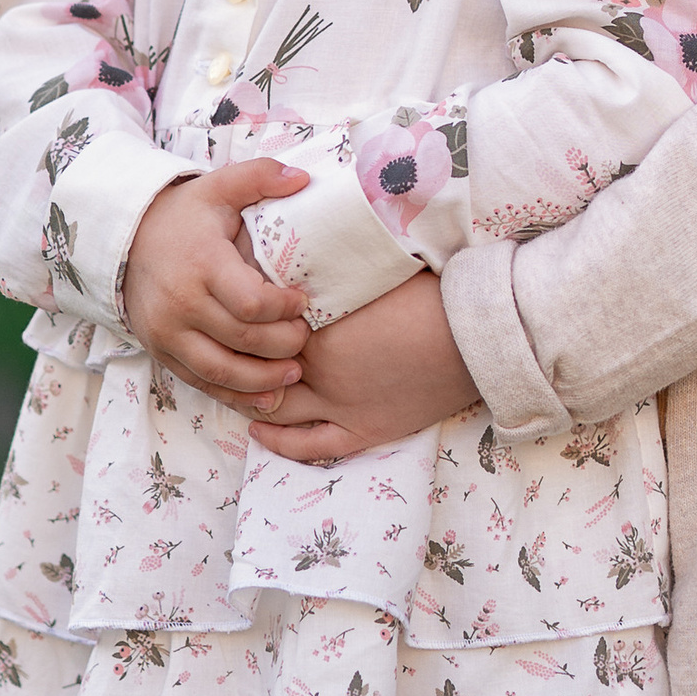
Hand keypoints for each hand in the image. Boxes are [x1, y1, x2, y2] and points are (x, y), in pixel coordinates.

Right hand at [124, 161, 313, 402]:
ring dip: (266, 379)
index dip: (285, 309)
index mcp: (201, 264)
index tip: (303, 303)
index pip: (251, 303)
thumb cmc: (184, 216)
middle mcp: (181, 303)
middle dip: (285, 345)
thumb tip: (303, 179)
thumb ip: (260, 177)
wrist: (125, 240)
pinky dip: (237, 396)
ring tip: (295, 372)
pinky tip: (268, 396)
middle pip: (243, 340)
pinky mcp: (161, 352)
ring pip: (224, 372)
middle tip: (305, 337)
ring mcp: (167, 333)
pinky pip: (202, 384)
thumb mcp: (218, 187)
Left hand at [246, 268, 480, 461]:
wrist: (475, 337)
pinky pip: (309, 446)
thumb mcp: (372, 273)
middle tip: (221, 346)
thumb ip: (330, 271)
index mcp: (318, 328)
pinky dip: (280, 443)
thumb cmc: (431, 295)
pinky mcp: (363, 430)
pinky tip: (260, 431)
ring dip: (250, 398)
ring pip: (275, 409)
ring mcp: (340, 406)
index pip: (259, 323)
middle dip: (236, 357)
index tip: (228, 298)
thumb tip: (304, 249)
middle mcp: (319, 371)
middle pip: (258, 368)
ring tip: (235, 385)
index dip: (242, 312)